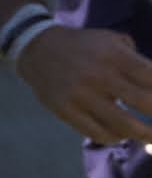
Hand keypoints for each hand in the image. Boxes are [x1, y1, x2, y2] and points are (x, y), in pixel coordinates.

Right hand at [16, 23, 151, 148]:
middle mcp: (100, 75)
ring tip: (150, 137)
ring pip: (123, 124)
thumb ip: (136, 58)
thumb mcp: (111, 40)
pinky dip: (114, 138)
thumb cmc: (83, 46)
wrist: (38, 50)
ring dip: (143, 134)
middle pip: (145, 102)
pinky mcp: (66, 110)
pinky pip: (97, 132)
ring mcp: (82, 95)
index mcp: (115, 55)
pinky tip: (120, 135)